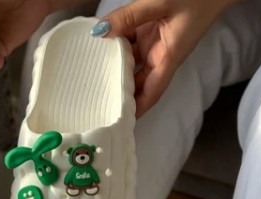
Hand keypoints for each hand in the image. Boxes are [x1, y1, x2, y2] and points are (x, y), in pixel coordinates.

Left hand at [95, 0, 236, 116]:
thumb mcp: (161, 2)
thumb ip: (130, 16)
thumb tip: (101, 31)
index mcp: (168, 58)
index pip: (151, 93)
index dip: (137, 111)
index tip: (120, 124)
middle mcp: (161, 55)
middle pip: (137, 82)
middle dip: (119, 92)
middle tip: (97, 102)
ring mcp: (155, 43)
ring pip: (131, 63)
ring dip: (114, 68)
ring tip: (92, 78)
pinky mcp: (151, 29)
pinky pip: (130, 42)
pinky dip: (116, 44)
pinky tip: (99, 46)